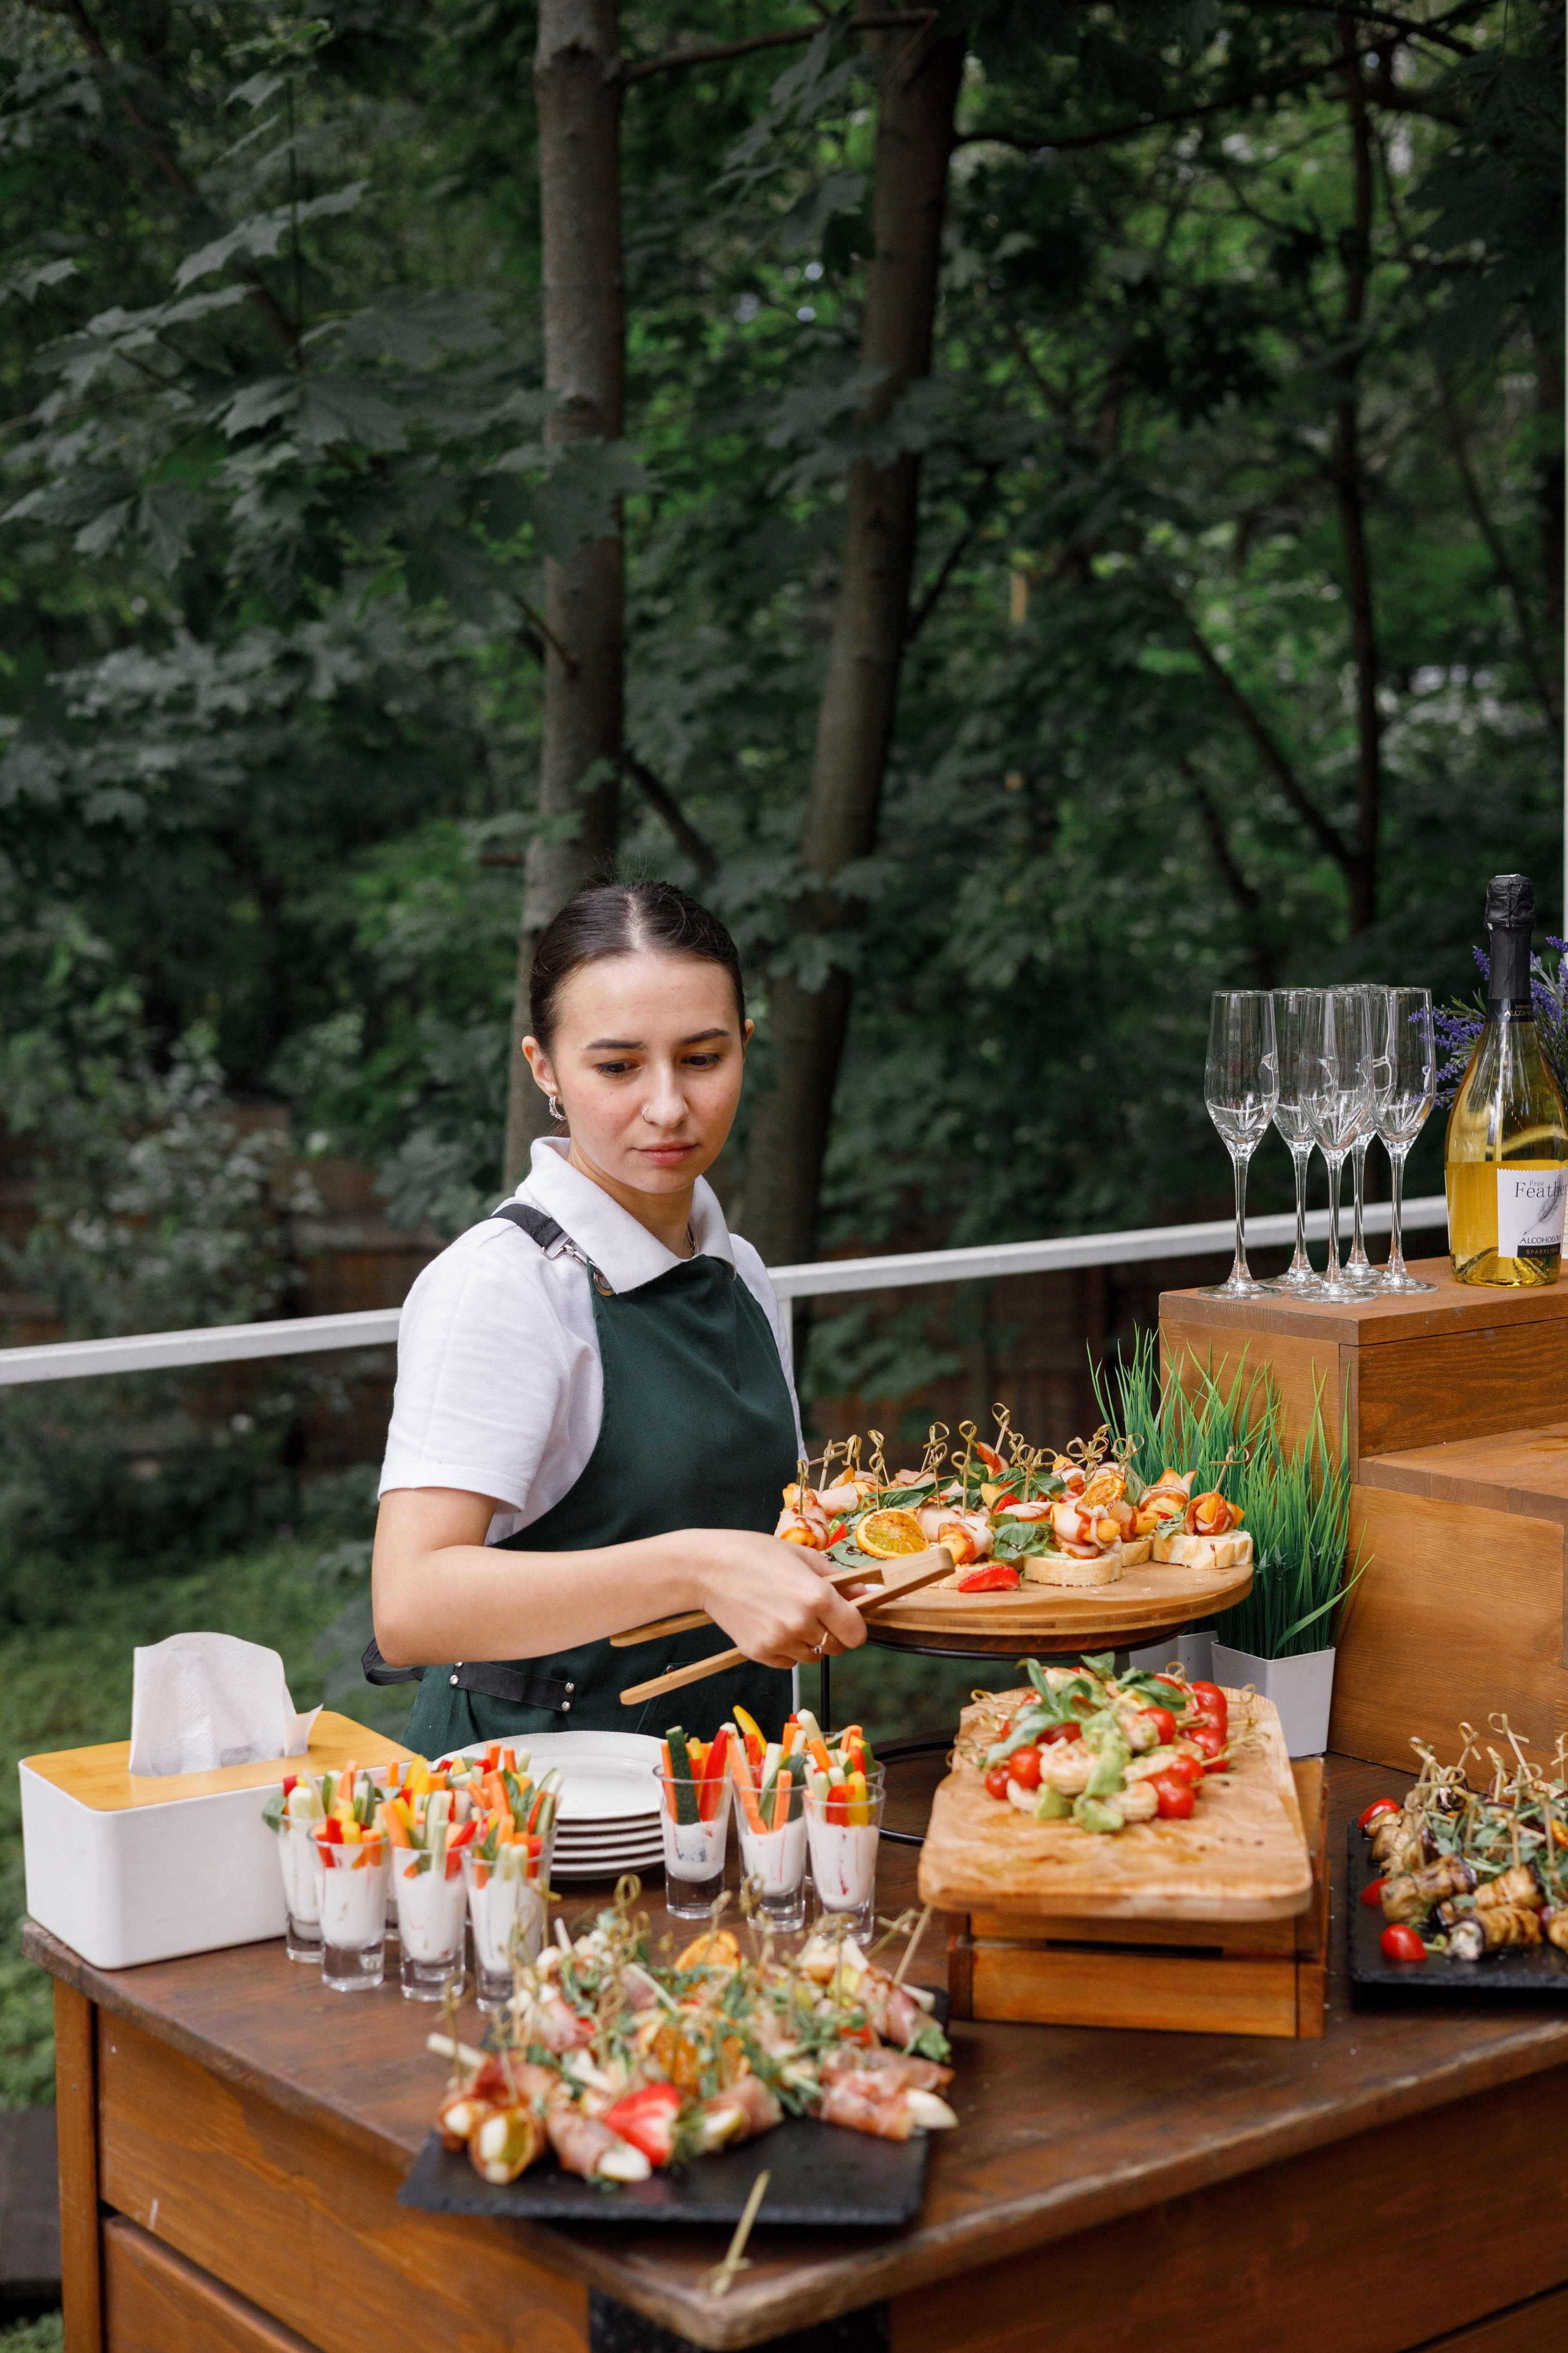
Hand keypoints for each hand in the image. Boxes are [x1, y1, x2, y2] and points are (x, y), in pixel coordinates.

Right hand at [685, 1530, 867, 1669]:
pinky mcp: (760, 1653)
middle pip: (837, 1647)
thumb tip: (870, 1594)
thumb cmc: (755, 1554)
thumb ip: (840, 1580)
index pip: (857, 1634)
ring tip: (787, 1614)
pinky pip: (788, 1662)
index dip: (854, 1625)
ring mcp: (779, 1641)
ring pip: (813, 1657)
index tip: (845, 1616)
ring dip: (808, 1641)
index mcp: (818, 1596)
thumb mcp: (803, 1557)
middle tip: (812, 1611)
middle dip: (832, 1632)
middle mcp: (801, 1623)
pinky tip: (771, 1624)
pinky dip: (786, 1649)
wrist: (707, 1568)